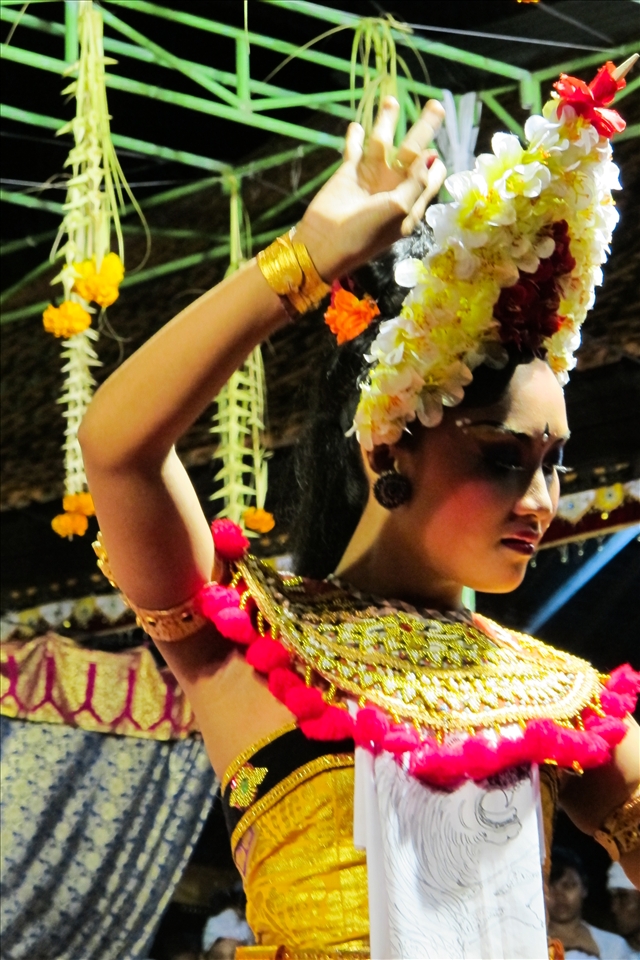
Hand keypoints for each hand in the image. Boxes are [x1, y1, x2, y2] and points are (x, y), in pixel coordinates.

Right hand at [295, 97, 446, 280]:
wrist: (325, 243)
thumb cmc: (366, 233)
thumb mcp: (398, 210)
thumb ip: (417, 183)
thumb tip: (434, 156)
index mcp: (410, 202)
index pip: (431, 176)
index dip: (435, 163)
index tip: (434, 155)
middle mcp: (393, 187)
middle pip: (413, 151)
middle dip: (424, 128)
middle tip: (436, 106)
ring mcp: (371, 178)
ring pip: (383, 144)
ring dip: (387, 122)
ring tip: (392, 100)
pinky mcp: (348, 173)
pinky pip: (354, 149)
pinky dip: (355, 137)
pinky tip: (358, 125)